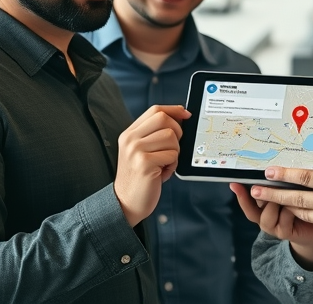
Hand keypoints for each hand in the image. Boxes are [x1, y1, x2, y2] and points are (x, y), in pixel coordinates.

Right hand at [114, 105, 190, 226]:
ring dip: (174, 152)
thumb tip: (181, 117)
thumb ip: (155, 135)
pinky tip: (162, 173)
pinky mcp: (144, 163)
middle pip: (164, 119)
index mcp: (130, 133)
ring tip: (164, 164)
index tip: (186, 115)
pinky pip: (171, 155)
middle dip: (177, 133)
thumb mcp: (142, 151)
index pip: (155, 110)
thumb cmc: (140, 177)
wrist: (126, 202)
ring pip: (171, 137)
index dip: (174, 110)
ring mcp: (135, 150)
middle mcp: (130, 139)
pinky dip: (172, 165)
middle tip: (171, 149)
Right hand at [231, 183, 312, 268]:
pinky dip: (288, 211)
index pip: (247, 202)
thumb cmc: (301, 208)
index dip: (240, 194)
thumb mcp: (288, 194)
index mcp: (263, 209)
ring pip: (266, 216)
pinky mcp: (285, 233)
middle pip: (251, 211)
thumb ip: (278, 187)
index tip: (234, 183)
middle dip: (255, 198)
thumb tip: (272, 171)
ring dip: (273, 204)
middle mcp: (265, 219)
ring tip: (281, 196)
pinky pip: (283, 220)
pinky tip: (294, 205)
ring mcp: (274, 228)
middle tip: (259, 187)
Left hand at [249, 116, 312, 242]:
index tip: (269, 171)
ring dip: (286, 206)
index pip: (308, 178)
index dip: (285, 174)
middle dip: (274, 195)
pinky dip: (304, 216)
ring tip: (268, 201)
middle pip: (298, 199)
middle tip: (255, 191)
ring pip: (305, 213)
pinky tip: (296, 210)